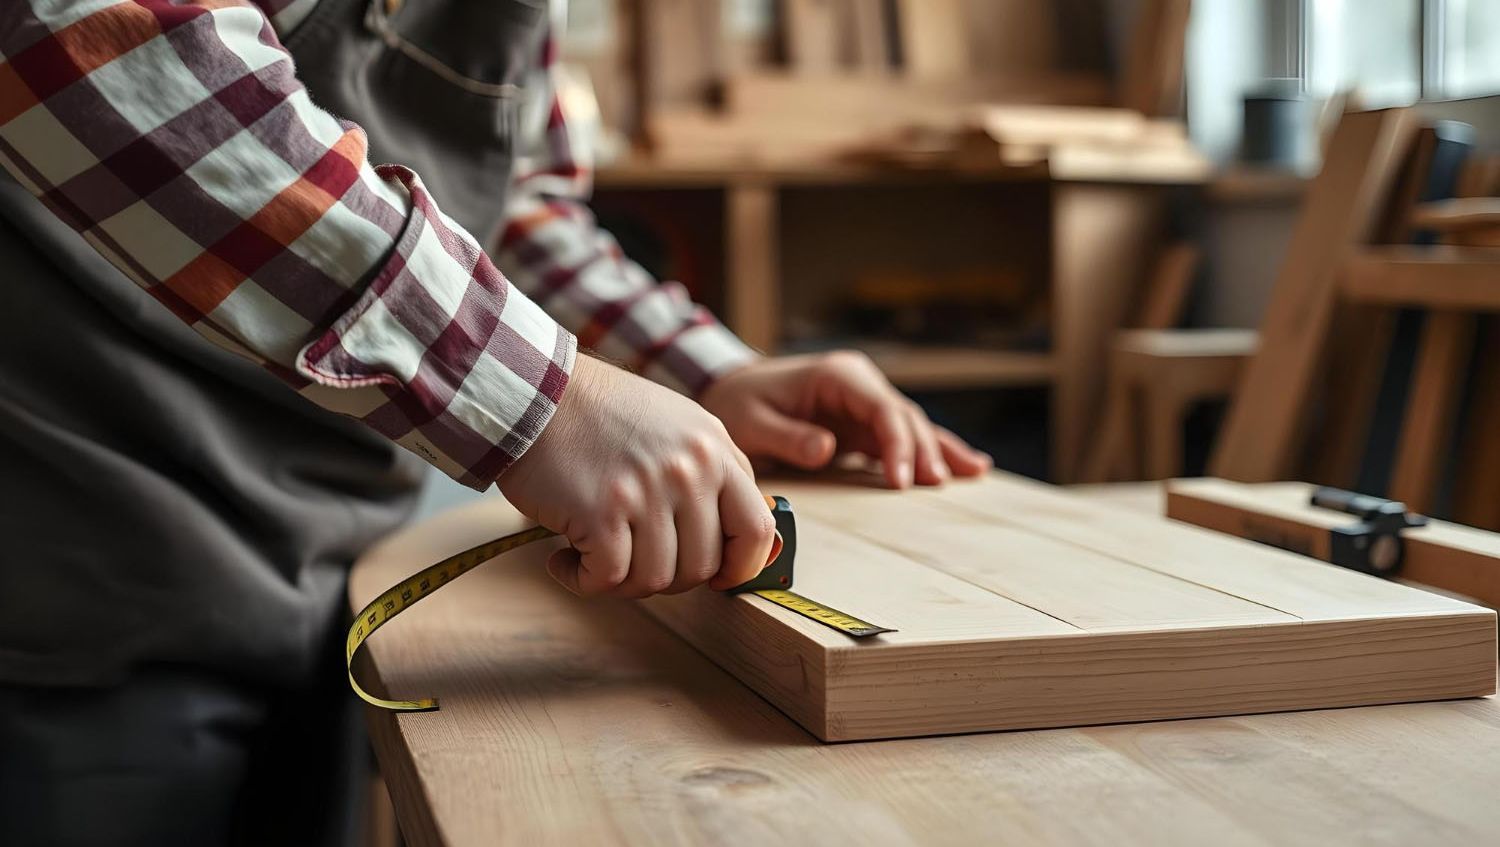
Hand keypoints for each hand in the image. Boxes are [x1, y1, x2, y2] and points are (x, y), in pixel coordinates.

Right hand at [499, 355, 777, 597]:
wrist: (535, 391)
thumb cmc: (601, 412)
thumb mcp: (679, 423)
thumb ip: (712, 472)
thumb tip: (737, 534)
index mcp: (715, 449)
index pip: (756, 529)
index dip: (741, 567)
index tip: (718, 578)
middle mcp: (689, 471)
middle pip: (703, 565)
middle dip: (669, 577)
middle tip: (634, 560)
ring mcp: (647, 492)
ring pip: (655, 579)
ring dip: (622, 581)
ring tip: (594, 556)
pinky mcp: (602, 513)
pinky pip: (607, 579)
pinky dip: (582, 580)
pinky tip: (564, 559)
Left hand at [699, 352, 991, 489]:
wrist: (731, 389)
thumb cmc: (739, 403)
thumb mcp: (751, 422)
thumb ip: (788, 436)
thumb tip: (827, 449)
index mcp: (837, 376)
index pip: (881, 409)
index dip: (897, 445)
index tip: (903, 480)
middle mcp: (860, 383)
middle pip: (905, 417)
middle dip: (925, 450)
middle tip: (937, 486)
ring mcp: (866, 402)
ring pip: (913, 426)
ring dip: (939, 451)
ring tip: (973, 473)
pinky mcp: (865, 424)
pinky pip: (903, 438)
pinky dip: (932, 452)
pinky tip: (969, 466)